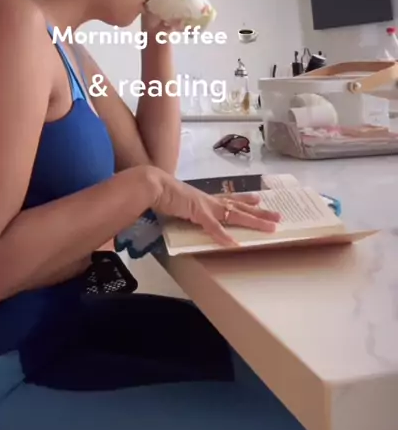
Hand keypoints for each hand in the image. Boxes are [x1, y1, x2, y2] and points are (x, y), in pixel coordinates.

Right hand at [149, 171, 280, 247]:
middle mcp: (210, 200)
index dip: (245, 200)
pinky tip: (234, 244)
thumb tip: (185, 214)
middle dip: (260, 212)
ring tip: (270, 226)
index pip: (230, 199)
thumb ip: (186, 209)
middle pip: (240, 206)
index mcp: (205, 198)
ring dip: (254, 221)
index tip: (259, 199)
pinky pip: (214, 227)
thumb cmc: (162, 193)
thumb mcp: (178, 203)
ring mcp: (206, 205)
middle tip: (278, 216)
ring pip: (236, 214)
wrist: (153, 185)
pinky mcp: (198, 212)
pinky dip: (224, 236)